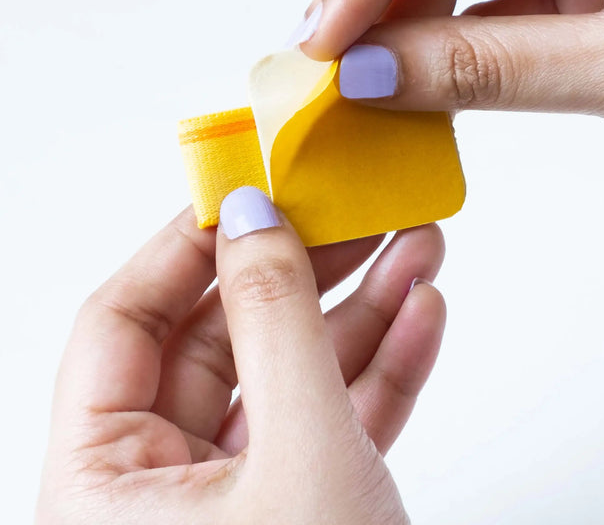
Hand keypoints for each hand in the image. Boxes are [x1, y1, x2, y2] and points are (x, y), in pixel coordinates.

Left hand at [36, 188, 445, 523]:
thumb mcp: (298, 456)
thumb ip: (275, 323)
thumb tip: (254, 218)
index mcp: (102, 482)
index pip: (127, 321)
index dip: (187, 246)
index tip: (248, 189)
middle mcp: (160, 485)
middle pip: (226, 336)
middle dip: (303, 271)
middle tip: (352, 211)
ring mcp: (240, 493)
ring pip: (294, 372)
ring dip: (362, 309)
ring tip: (415, 249)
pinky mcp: (305, 504)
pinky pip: (338, 416)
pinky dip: (384, 366)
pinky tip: (421, 310)